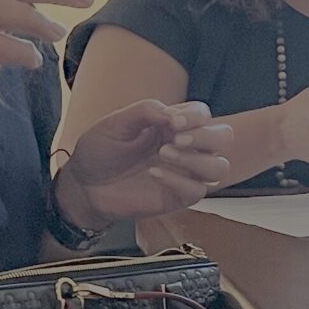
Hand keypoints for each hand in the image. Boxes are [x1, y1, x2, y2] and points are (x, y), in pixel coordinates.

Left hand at [55, 100, 233, 229]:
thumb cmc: (100, 150)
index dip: (195, 116)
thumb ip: (145, 111)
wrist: (83, 184)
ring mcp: (184, 173)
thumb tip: (173, 114)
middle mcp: (185, 147)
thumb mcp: (116, 123)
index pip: (203, 114)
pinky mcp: (177, 197)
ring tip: (164, 155)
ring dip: (196, 160)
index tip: (172, 122)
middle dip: (207, 136)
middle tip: (177, 139)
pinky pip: (198, 191)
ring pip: (219, 167)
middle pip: (224, 137)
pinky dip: (179, 181)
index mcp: (172, 124)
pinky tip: (154, 174)